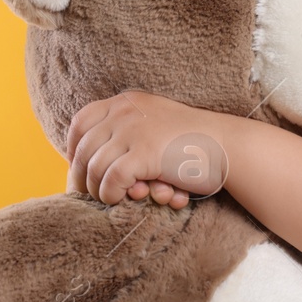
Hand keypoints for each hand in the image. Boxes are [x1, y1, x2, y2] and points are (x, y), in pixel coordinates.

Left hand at [65, 90, 227, 207]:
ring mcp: (133, 130)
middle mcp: (125, 111)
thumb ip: (127, 132)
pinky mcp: (144, 152)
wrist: (227, 145)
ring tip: (113, 200)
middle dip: (82, 178)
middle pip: (84, 149)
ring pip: (94, 169)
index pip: (81, 122)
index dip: (73, 149)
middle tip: (88, 197)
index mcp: (126, 102)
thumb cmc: (193, 142)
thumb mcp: (155, 124)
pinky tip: (127, 198)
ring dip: (99, 191)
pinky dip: (113, 195)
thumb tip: (90, 162)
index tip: (79, 169)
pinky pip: (111, 181)